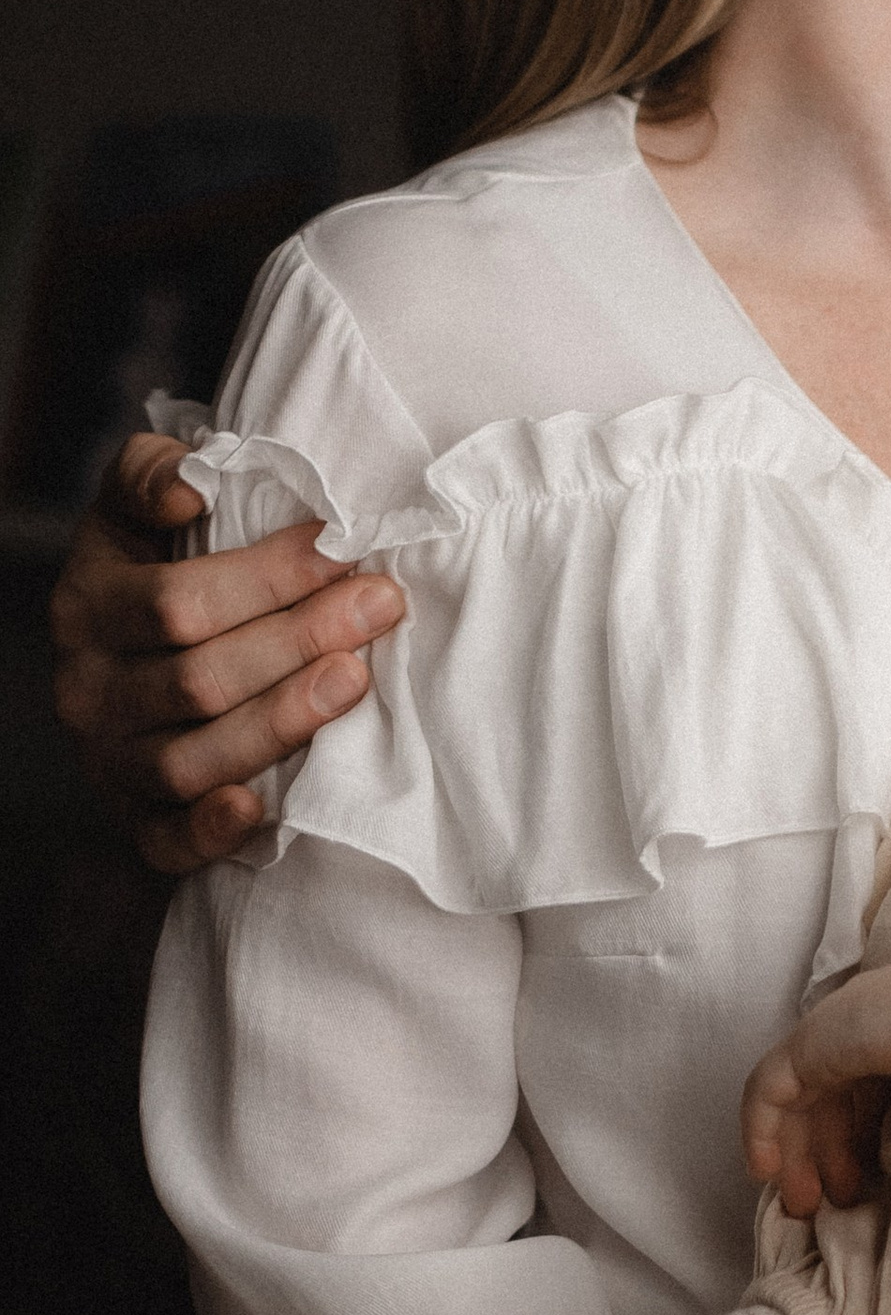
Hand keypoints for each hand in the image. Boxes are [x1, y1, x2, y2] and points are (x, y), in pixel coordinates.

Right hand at [50, 433, 405, 871]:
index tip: (344, 548)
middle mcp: (88, 691)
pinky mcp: (136, 820)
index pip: (176, 601)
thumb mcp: (138, 502)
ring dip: (279, 722)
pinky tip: (260, 808)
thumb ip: (152, 471)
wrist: (137, 645)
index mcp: (87, 607)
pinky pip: (164, 842)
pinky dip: (209, 832)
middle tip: (380, 605)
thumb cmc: (159, 560)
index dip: (266, 577)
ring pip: (190, 760)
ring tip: (355, 679)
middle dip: (298, 639)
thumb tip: (189, 485)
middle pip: (196, 679)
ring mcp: (109, 762)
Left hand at [743, 940, 890, 1216]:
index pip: (870, 1085)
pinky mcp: (808, 1045)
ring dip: (795, 1153)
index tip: (864, 1184)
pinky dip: (761, 1132)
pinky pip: (768, 1091)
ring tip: (802, 1204)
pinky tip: (765, 1172)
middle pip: (829, 1094)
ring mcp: (832, 1031)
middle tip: (823, 1204)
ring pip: (796, 1098)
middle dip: (824, 1152)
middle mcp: (865, 1023)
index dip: (861, 1135)